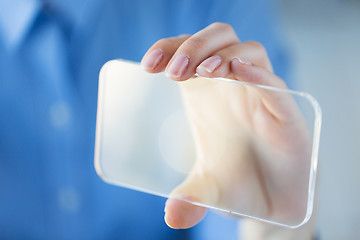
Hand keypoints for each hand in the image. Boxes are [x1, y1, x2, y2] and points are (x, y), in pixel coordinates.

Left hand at [141, 22, 311, 236]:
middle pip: (216, 40)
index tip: (147, 66)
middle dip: (192, 46)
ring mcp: (258, 94)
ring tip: (201, 73)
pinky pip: (272, 82)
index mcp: (206, 94)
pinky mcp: (283, 110)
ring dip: (220, 54)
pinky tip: (237, 71)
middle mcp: (231, 87)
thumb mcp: (207, 190)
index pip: (187, 53)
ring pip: (244, 50)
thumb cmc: (239, 183)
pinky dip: (255, 72)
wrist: (275, 201)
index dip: (168, 48)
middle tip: (171, 72)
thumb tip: (172, 216)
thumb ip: (189, 199)